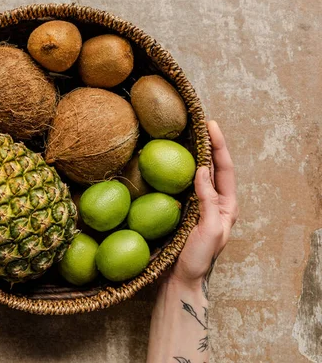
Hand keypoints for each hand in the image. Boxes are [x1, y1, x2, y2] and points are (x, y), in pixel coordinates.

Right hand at [168, 121, 238, 288]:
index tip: (210, 126)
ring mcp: (201, 206)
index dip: (219, 146)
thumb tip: (202, 170)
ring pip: (201, 174)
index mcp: (227, 206)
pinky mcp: (186, 210)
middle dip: (210, 144)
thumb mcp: (208, 229)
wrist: (182, 279)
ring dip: (197, 154)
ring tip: (190, 134)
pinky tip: (175, 161)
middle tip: (201, 123)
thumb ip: (208, 200)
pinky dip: (183, 169)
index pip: (224, 169)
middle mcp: (216, 202)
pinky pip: (186, 185)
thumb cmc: (198, 258)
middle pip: (215, 167)